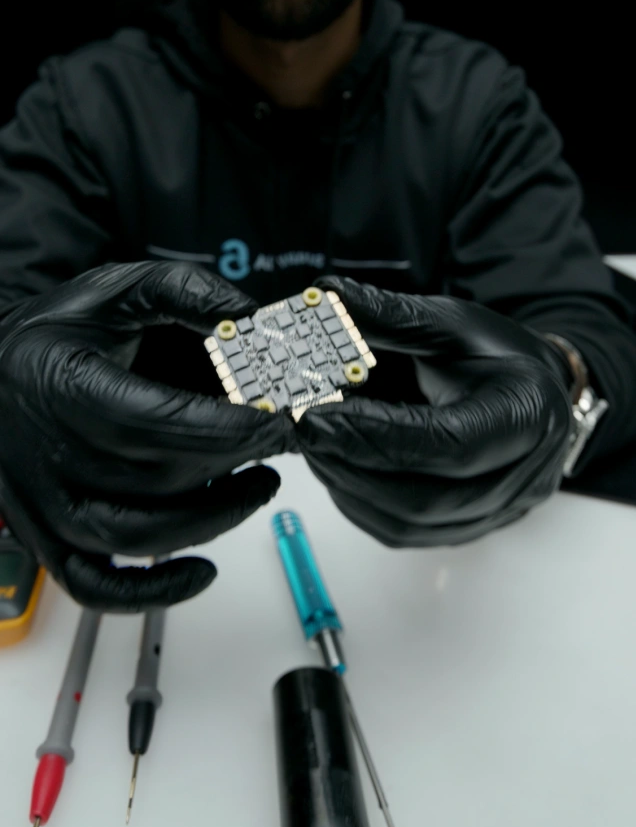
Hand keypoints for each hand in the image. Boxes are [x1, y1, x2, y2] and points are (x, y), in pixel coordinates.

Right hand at [0, 262, 293, 610]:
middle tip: (281, 442)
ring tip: (260, 484)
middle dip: (232, 465)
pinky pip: (94, 586)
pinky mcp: (43, 539)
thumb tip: (251, 321)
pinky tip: (202, 570)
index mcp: (58, 384)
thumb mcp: (114, 287)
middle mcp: (40, 454)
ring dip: (211, 519)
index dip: (223, 428)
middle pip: (152, 481)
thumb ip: (184, 292)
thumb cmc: (54, 334)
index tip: (277, 420)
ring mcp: (39, 505)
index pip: (149, 421)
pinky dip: (152, 592)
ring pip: (134, 537)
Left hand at [296, 277, 572, 545]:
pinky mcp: (461, 529)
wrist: (524, 391)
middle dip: (350, 464)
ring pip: (406, 524)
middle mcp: (520, 477)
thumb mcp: (448, 322)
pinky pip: (399, 532)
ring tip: (312, 443)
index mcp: (524, 414)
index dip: (376, 435)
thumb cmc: (490, 357)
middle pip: (423, 498)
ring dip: (345, 484)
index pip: (449, 444)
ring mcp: (493, 512)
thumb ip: (390, 315)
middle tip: (301, 430)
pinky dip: (355, 501)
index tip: (316, 416)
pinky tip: (334, 464)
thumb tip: (326, 294)